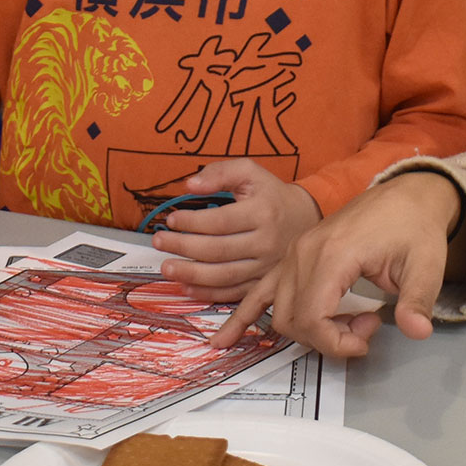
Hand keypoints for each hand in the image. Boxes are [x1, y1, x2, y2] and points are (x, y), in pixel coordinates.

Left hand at [150, 160, 322, 303]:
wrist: (306, 217)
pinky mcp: (265, 283)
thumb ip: (220, 173)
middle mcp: (267, 242)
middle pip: (218, 250)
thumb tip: (190, 185)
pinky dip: (208, 293)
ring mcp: (267, 266)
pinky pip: (234, 293)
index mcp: (263, 212)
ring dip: (190, 274)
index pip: (220, 221)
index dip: (191, 222)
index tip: (171, 220)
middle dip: (183, 247)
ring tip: (167, 267)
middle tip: (159, 242)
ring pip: (223, 276)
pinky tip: (188, 286)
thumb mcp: (251, 172)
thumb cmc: (271, 195)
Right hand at [212, 171, 461, 356]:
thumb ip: (419, 300)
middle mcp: (305, 252)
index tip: (368, 335)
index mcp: (334, 254)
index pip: (313, 318)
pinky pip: (260, 288)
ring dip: (305, 328)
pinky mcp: (293, 255)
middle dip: (326, 337)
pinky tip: (224, 339)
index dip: (337, 342)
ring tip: (344, 322)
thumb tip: (419, 332)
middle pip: (293, 318)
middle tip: (365, 324)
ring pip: (278, 310)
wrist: (405, 194)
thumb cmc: (415, 227)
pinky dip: (243, 315)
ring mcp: (294, 252)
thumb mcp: (427, 263)